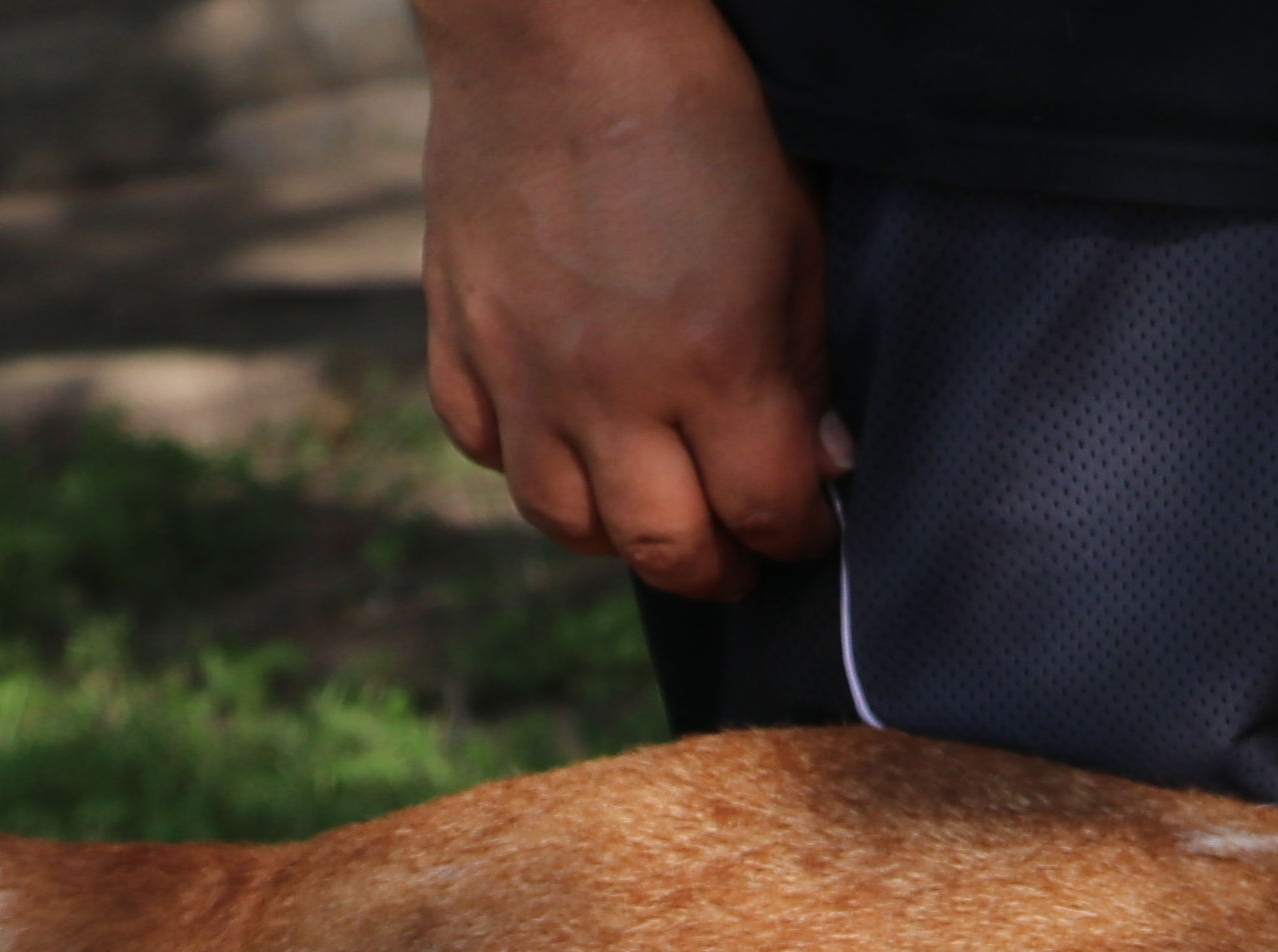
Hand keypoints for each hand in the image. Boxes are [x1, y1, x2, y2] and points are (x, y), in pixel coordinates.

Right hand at [413, 0, 844, 598]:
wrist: (562, 27)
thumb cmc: (702, 117)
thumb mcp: (794, 236)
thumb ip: (807, 364)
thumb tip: (822, 466)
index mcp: (716, 364)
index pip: (767, 512)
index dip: (799, 536)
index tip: (808, 531)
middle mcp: (611, 390)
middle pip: (665, 549)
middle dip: (715, 569)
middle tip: (737, 559)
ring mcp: (521, 371)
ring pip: (563, 521)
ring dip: (619, 537)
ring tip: (654, 515)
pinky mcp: (455, 336)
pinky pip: (482, 449)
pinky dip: (527, 463)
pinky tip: (566, 443)